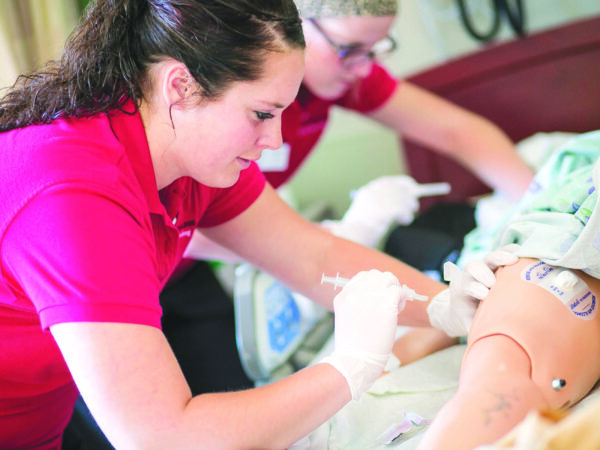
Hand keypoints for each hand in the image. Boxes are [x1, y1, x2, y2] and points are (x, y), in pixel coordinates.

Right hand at [320, 270, 406, 399]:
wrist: (355, 360)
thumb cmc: (353, 346)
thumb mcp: (347, 318)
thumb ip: (357, 303)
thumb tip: (377, 295)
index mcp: (343, 296)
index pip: (363, 277)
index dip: (375, 285)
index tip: (378, 298)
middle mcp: (355, 292)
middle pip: (377, 275)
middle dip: (386, 286)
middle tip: (389, 303)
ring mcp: (370, 296)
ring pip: (389, 279)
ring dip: (394, 291)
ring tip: (394, 307)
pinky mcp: (385, 303)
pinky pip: (398, 291)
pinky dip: (401, 299)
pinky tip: (398, 312)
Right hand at [322, 175, 420, 246]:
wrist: (350, 239)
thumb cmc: (355, 231)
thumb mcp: (363, 214)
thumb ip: (378, 205)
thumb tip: (398, 202)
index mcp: (366, 192)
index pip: (386, 182)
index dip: (400, 184)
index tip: (410, 186)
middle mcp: (372, 193)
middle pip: (397, 189)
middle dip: (408, 196)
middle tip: (414, 205)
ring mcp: (378, 201)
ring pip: (402, 199)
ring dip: (408, 207)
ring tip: (407, 216)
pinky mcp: (385, 211)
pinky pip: (403, 210)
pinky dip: (406, 216)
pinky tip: (405, 221)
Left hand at [427, 244, 519, 336]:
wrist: (462, 309)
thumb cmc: (468, 320)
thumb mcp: (470, 326)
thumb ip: (476, 330)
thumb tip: (487, 346)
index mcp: (461, 292)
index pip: (466, 286)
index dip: (475, 289)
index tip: (485, 295)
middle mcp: (469, 277)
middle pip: (473, 267)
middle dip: (483, 273)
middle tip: (493, 281)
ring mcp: (481, 269)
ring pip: (487, 259)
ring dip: (499, 258)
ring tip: (514, 260)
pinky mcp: (493, 265)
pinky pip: (500, 255)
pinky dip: (509, 252)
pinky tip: (522, 251)